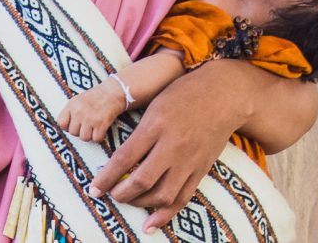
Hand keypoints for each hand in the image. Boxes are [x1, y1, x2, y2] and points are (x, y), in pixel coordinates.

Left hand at [58, 84, 126, 141]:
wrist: (113, 91)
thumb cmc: (95, 96)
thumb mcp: (78, 99)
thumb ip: (70, 112)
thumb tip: (65, 127)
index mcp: (72, 105)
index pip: (61, 123)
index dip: (67, 126)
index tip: (74, 124)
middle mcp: (79, 112)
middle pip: (73, 133)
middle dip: (80, 131)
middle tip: (87, 124)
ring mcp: (90, 118)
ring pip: (84, 138)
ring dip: (90, 135)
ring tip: (94, 127)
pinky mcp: (101, 124)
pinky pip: (96, 139)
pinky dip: (99, 136)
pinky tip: (101, 128)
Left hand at [88, 61, 251, 232]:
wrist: (224, 94)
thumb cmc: (185, 94)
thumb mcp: (156, 105)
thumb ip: (140, 131)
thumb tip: (121, 159)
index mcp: (156, 126)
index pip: (125, 158)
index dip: (106, 177)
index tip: (94, 189)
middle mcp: (172, 146)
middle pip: (142, 181)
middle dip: (121, 194)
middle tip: (110, 194)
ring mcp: (188, 161)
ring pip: (162, 194)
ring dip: (140, 203)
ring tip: (128, 201)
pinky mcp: (201, 170)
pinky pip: (182, 198)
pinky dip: (165, 214)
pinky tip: (150, 224)